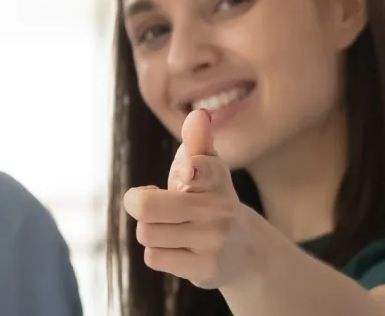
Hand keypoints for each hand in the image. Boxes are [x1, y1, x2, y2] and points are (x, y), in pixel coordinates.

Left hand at [124, 109, 278, 289]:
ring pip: (146, 233)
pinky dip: (158, 253)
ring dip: (150, 230)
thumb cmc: (213, 201)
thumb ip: (198, 142)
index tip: (188, 172)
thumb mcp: (209, 169)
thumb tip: (199, 114)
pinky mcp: (205, 270)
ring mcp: (213, 242)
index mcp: (215, 179)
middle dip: (139, 204)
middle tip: (148, 203)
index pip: (200, 170)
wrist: (246, 251)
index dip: (191, 170)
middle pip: (145, 207)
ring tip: (169, 227)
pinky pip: (154, 258)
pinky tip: (178, 248)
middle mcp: (218, 210)